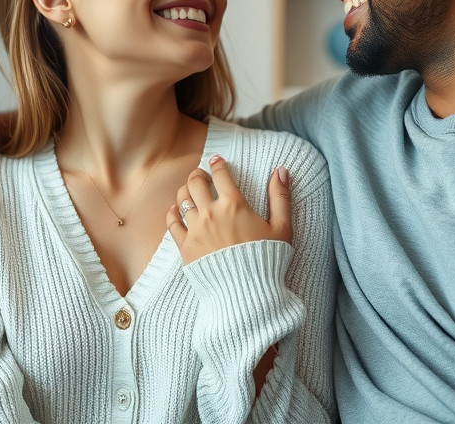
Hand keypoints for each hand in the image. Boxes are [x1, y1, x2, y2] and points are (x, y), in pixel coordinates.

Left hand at [166, 155, 291, 264]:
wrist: (245, 294)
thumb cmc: (266, 261)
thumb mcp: (282, 228)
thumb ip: (280, 197)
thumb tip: (280, 171)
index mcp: (234, 205)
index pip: (220, 174)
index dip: (217, 164)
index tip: (216, 160)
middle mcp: (211, 214)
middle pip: (195, 182)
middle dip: (198, 174)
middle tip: (202, 176)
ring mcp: (196, 230)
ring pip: (182, 199)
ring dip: (185, 191)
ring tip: (190, 191)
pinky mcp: (185, 247)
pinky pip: (172, 222)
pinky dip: (173, 213)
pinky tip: (176, 210)